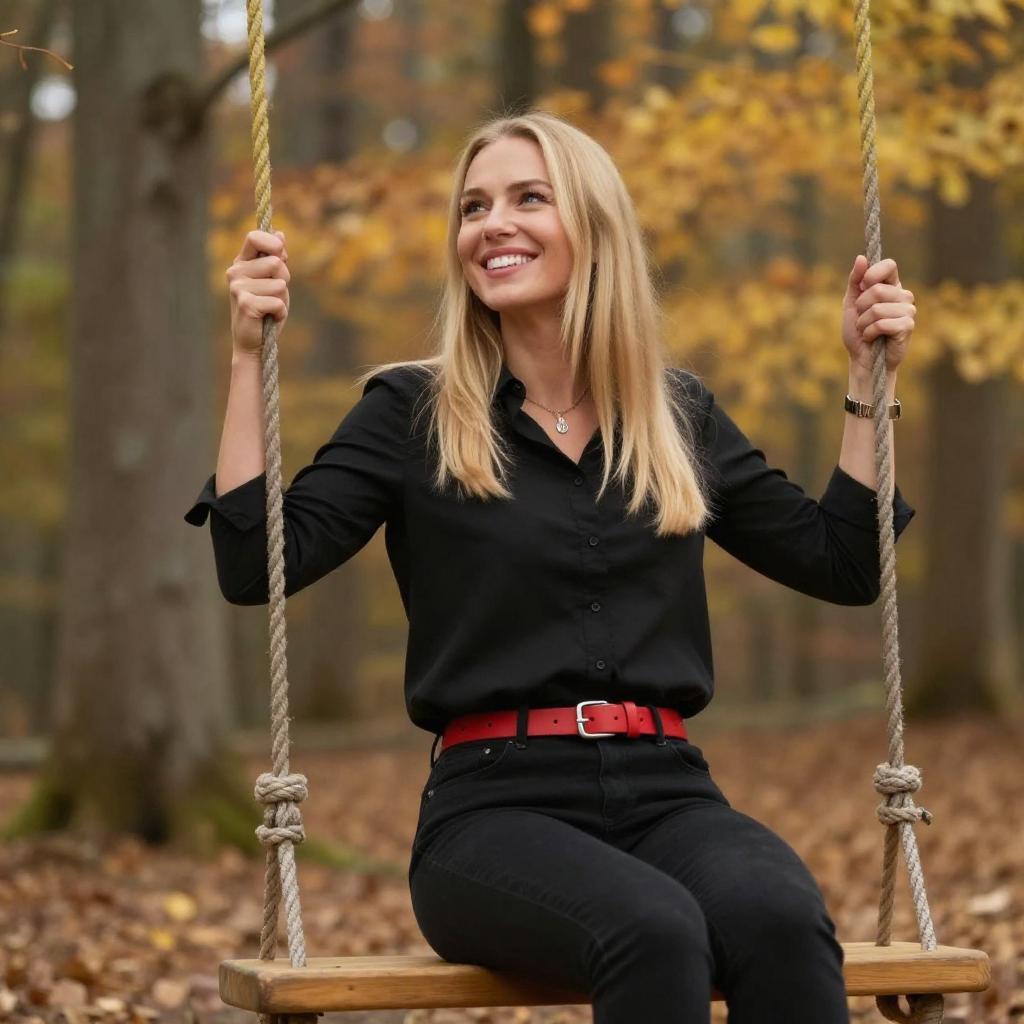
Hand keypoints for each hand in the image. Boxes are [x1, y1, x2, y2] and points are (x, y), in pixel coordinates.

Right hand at [226, 229, 289, 355]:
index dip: (273, 244)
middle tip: (273, 295)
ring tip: (269, 308)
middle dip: (284, 280)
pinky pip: (278, 303)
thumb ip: (276, 258)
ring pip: (279, 284)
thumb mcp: (274, 281)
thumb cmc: (266, 310)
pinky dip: (280, 313)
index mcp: (241, 263)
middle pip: (276, 263)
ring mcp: (238, 287)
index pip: (254, 237)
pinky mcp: (245, 304)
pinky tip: (269, 318)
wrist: (254, 343)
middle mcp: (236, 272)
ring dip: (282, 299)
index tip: (281, 256)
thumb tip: (280, 234)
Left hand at [841, 256, 914, 375]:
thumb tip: (861, 257)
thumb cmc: (857, 331)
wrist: (862, 359)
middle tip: (862, 318)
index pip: (890, 265)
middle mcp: (903, 295)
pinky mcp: (908, 326)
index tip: (862, 285)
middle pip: (877, 289)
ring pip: (877, 308)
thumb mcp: (851, 303)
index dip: (873, 273)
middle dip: (861, 307)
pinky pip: (882, 323)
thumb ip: (855, 281)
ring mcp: (908, 310)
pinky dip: (870, 332)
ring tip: (867, 330)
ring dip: (863, 322)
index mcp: (891, 286)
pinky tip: (873, 337)